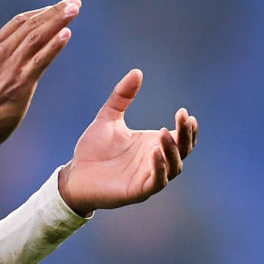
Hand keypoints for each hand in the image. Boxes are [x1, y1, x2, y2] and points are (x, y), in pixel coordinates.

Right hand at [0, 0, 80, 151]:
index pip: (19, 22)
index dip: (39, 12)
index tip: (56, 7)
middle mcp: (1, 53)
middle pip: (31, 25)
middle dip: (54, 11)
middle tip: (74, 1)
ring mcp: (12, 67)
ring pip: (37, 38)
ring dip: (58, 22)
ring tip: (74, 9)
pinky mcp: (21, 83)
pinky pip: (40, 60)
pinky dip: (54, 46)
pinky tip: (66, 34)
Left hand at [56, 70, 197, 213]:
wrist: (75, 174)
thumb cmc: (92, 149)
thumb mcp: (108, 118)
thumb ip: (122, 96)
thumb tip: (137, 71)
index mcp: (152, 145)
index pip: (181, 137)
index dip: (188, 127)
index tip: (185, 112)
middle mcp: (155, 162)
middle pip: (183, 150)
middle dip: (186, 135)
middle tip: (184, 117)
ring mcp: (149, 177)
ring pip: (174, 167)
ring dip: (172, 150)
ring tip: (164, 132)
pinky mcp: (138, 191)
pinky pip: (157, 181)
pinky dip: (160, 168)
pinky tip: (156, 153)